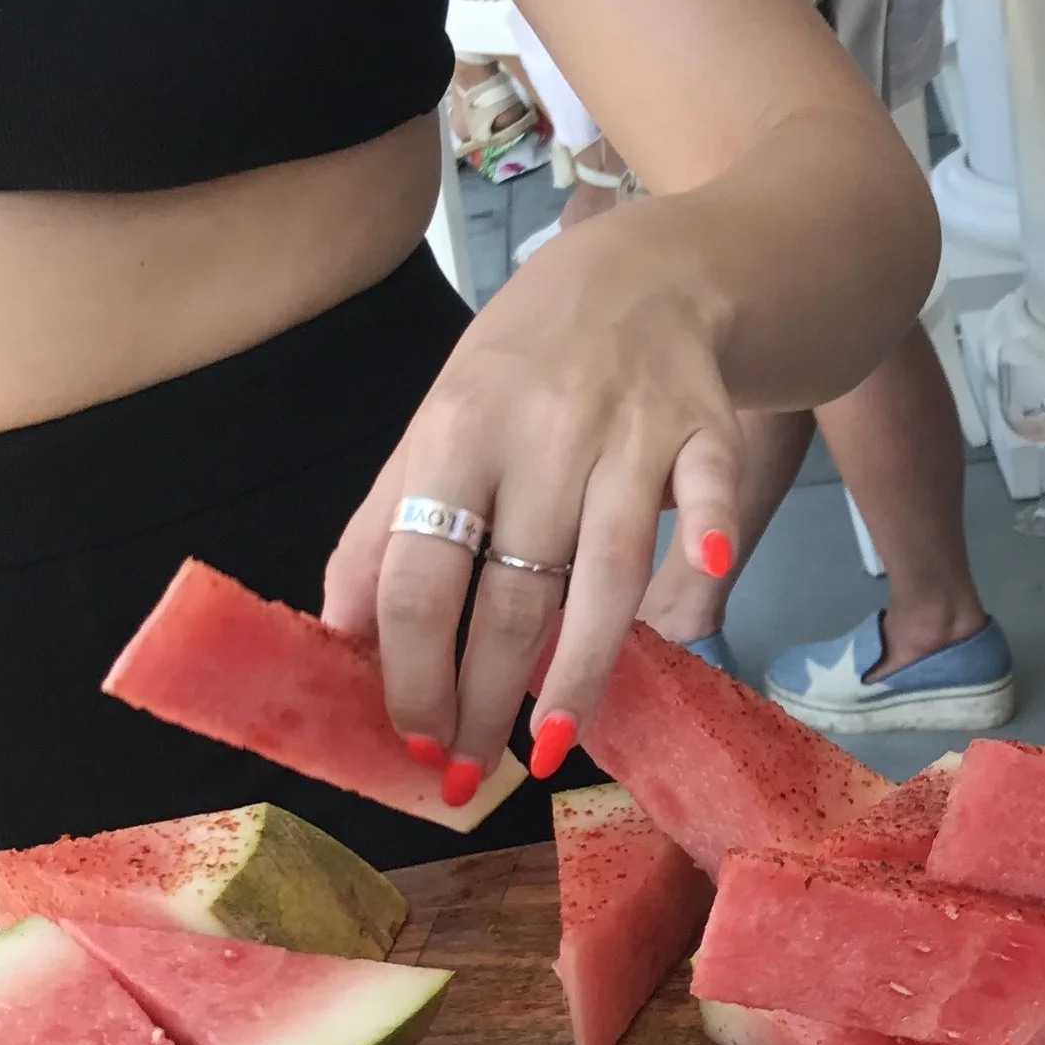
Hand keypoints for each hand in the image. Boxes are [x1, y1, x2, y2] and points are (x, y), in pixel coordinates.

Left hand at [323, 199, 743, 788]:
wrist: (645, 273)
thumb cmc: (526, 365)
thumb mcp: (439, 424)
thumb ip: (386, 523)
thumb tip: (335, 632)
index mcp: (455, 430)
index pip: (421, 573)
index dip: (411, 667)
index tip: (412, 734)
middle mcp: (540, 431)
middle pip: (509, 593)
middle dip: (484, 699)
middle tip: (471, 771)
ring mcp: (629, 431)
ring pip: (606, 573)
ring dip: (579, 673)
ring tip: (548, 747)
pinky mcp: (704, 430)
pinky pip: (708, 497)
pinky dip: (707, 539)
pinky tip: (700, 595)